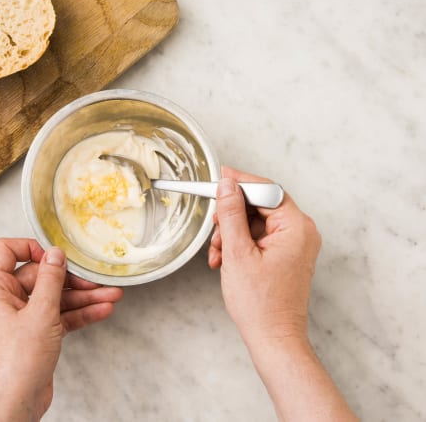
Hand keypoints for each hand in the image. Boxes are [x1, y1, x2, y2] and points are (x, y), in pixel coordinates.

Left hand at [0, 238, 122, 421]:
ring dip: (82, 297)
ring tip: (111, 296)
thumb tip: (55, 254)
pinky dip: (79, 313)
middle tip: (95, 280)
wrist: (18, 400)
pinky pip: (60, 315)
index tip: (53, 255)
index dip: (30, 247)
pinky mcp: (36, 333)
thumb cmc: (17, 362)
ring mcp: (22, 317)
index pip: (5, 250)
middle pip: (39, 275)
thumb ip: (50, 279)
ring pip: (54, 297)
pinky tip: (102, 310)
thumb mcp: (40, 312)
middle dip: (70, 279)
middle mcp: (5, 299)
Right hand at [208, 166, 321, 346]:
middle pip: (259, 205)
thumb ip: (231, 214)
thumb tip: (227, 185)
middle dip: (231, 217)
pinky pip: (258, 238)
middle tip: (215, 231)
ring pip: (255, 222)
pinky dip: (239, 245)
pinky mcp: (286, 256)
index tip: (218, 177)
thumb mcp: (238, 252)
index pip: (266, 190)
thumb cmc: (261, 304)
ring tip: (218, 255)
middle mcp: (301, 232)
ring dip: (231, 234)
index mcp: (296, 227)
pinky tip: (224, 260)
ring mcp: (295, 245)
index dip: (239, 183)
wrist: (273, 339)